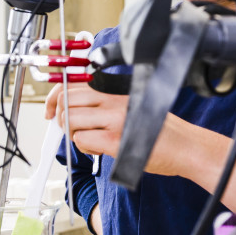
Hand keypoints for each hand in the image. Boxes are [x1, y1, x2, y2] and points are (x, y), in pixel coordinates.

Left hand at [44, 83, 186, 176]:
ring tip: (89, 140)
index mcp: (115, 91)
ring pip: (71, 120)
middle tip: (69, 129)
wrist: (186, 146)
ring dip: (72, 134)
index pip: (72, 85)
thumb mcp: (132, 107)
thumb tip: (73, 110)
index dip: (53, 98)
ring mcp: (114, 119)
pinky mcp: (116, 140)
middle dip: (60, 118)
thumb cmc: (161, 131)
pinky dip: (83, 147)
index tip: (49, 110)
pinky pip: (82, 140)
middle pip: (66, 101)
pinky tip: (98, 149)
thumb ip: (105, 105)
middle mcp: (113, 101)